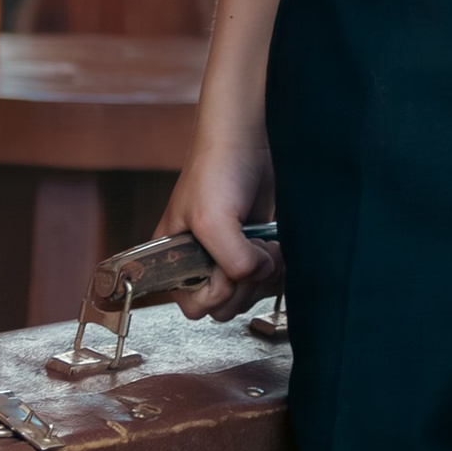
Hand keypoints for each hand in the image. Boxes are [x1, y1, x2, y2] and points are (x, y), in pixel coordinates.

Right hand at [158, 138, 281, 320]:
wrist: (247, 142)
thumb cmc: (216, 172)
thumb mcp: (213, 220)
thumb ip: (230, 260)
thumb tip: (257, 275)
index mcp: (175, 260)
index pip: (193, 306)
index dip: (215, 293)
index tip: (226, 269)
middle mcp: (200, 263)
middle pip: (225, 308)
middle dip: (244, 285)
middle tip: (252, 254)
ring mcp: (229, 259)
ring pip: (248, 297)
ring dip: (264, 278)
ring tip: (266, 248)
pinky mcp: (254, 252)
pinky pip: (266, 282)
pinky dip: (276, 272)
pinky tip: (277, 250)